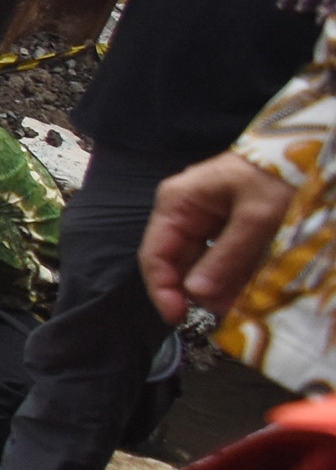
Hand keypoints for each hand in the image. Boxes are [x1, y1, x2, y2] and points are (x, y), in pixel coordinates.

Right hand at [140, 151, 290, 323]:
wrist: (314, 150)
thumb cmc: (280, 175)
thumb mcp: (258, 218)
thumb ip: (226, 257)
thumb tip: (197, 295)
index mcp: (178, 202)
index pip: (155, 255)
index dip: (163, 290)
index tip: (181, 319)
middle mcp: (185, 211)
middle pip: (177, 262)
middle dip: (197, 291)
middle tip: (222, 315)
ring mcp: (206, 218)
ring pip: (201, 263)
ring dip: (218, 287)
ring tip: (240, 305)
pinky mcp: (227, 224)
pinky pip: (222, 257)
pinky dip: (234, 275)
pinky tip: (248, 289)